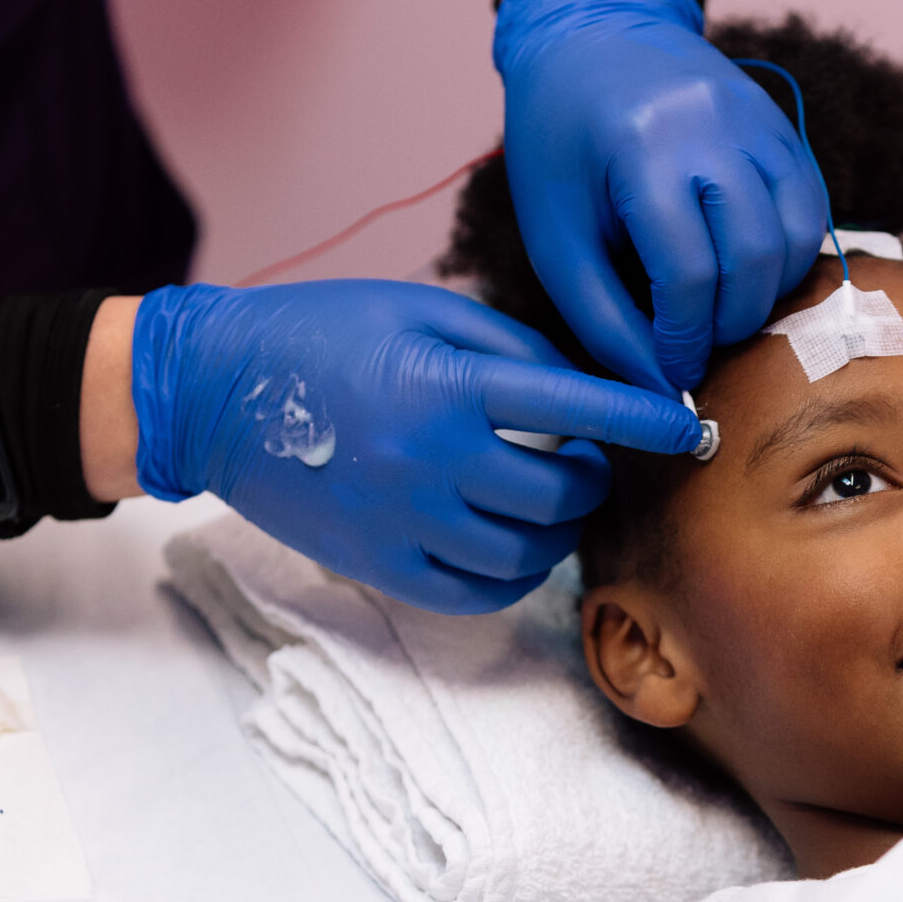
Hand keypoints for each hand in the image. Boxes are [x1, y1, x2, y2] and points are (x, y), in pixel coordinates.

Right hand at [129, 280, 700, 610]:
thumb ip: (512, 347)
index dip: (641, 420)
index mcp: (447, 385)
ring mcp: (406, 522)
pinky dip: (513, 570)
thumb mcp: (422, 311)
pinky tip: (508, 536)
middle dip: (594, 476)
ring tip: (546, 495)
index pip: (575, 407)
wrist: (213, 392)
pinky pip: (479, 591)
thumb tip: (588, 386)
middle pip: (561, 492)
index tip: (689, 429)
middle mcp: (433, 460)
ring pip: (529, 551)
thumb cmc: (323, 334)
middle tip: (586, 457)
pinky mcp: (381, 565)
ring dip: (558, 526)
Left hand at [493, 0, 827, 392]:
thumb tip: (659, 391)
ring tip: (720, 311)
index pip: (688, 271)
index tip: (672, 368)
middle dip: (730, 324)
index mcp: (642, 146)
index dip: (684, 338)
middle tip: (697, 346)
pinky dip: (787, 256)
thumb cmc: (560, 145)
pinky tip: (745, 271)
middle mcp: (711, 124)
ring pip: (796, 236)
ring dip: (766, 295)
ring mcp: (757, 119)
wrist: (592, 36)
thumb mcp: (556, 235)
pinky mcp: (781, 124)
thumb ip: (603, 318)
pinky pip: (810, 208)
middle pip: (753, 257)